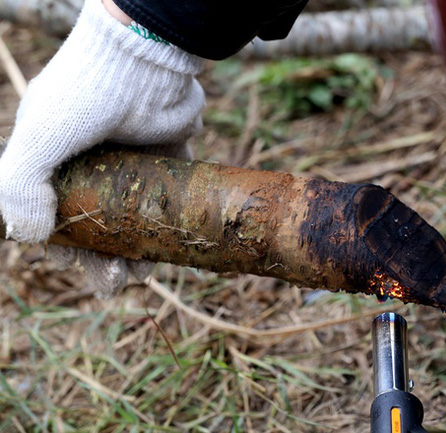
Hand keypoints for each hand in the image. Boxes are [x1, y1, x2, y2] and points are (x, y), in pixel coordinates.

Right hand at [0, 0, 204, 296]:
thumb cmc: (86, 94)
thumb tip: (27, 237)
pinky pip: (166, 195)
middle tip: (117, 281)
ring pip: (134, 215)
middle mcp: (92, 161)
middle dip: (104, 257)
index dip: (69, 250)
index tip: (86, 269)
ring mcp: (131, 159)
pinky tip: (170, 244)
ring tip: (145, 270)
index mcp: (54, 157)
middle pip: (97, 222)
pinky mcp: (166, 153)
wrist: (146, 59)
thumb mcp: (39, 137)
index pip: (56, 216)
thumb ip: (20, 186)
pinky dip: (167, 221)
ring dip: (137, 247)